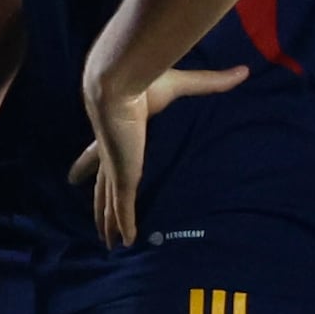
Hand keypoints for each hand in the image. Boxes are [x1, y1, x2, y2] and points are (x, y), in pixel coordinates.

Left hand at [68, 60, 242, 248]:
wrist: (117, 84)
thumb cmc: (142, 82)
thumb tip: (243, 71)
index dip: (84, 166)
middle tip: (94, 223)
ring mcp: (116, 168)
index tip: (71, 178)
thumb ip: (211, 82)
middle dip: (97, 207)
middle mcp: (111, 155)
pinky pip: (124, 208)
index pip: (95, 156)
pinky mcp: (123, 176)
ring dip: (109, 224)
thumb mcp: (181, 84)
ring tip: (107, 243)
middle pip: (100, 189)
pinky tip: (125, 242)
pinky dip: (125, 225)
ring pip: (109, 204)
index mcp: (115, 134)